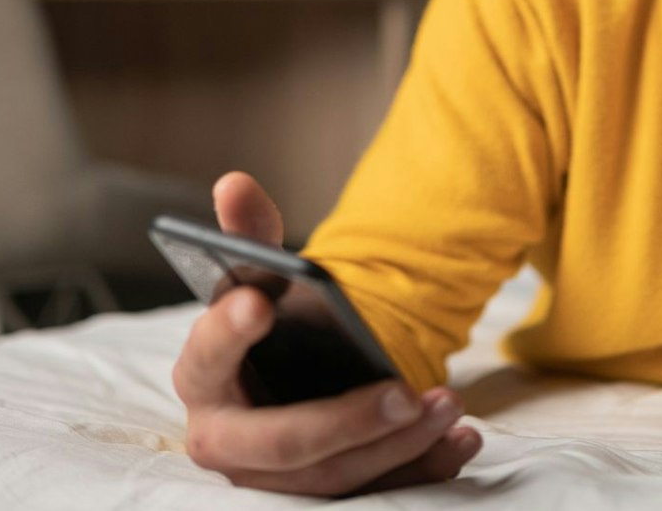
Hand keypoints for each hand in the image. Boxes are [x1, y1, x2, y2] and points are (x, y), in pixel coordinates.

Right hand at [170, 171, 481, 494]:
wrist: (289, 384)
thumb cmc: (267, 328)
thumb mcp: (259, 281)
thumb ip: (249, 236)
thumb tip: (233, 182)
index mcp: (200, 375)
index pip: (206, 355)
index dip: (227, 330)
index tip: (258, 302)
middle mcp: (224, 441)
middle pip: (282, 443)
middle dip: (346, 420)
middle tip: (403, 388)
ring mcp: (270, 480)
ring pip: (333, 477)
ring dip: (397, 445)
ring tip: (448, 405)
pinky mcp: (318, 498)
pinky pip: (370, 495)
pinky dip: (420, 471)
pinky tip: (461, 439)